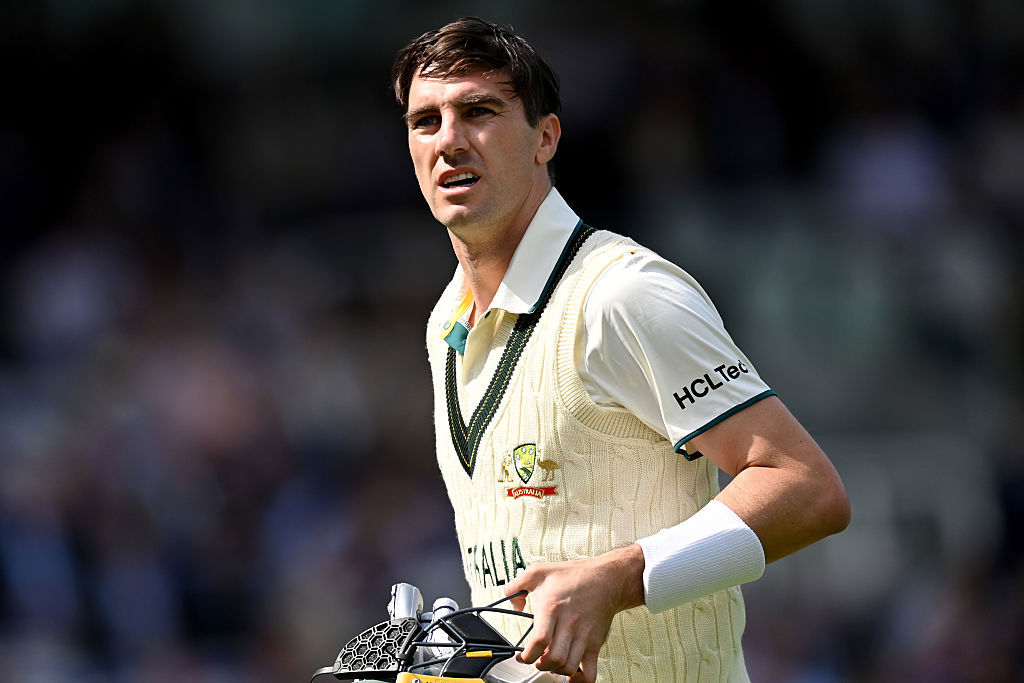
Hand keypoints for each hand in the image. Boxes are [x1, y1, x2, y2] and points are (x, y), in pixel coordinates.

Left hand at [504, 544, 644, 682]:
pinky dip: (579, 681)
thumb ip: (517, 584)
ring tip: (550, 663)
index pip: (539, 641)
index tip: (521, 656)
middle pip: (553, 658)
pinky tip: (570, 676)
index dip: (527, 655)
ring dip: (555, 670)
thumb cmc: (574, 575)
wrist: (606, 578)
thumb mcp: (539, 571)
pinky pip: (590, 672)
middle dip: (539, 665)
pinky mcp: (595, 643)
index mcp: (553, 608)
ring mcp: (584, 636)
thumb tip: (511, 602)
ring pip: (568, 667)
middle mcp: (569, 624)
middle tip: (536, 659)